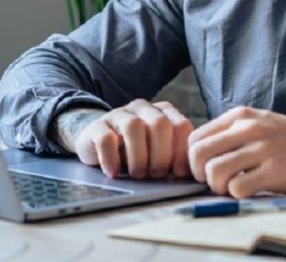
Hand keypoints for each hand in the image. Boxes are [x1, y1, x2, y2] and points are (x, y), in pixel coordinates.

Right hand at [53, 100, 194, 178]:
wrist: (98, 142)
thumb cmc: (136, 152)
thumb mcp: (158, 152)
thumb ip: (174, 158)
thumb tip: (188, 176)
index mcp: (163, 112)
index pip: (181, 126)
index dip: (181, 152)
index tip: (177, 173)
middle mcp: (143, 108)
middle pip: (159, 125)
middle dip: (161, 155)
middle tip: (156, 175)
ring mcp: (119, 114)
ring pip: (134, 127)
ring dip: (139, 157)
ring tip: (137, 174)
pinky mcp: (97, 126)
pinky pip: (106, 139)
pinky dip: (112, 159)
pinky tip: (114, 173)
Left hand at [187, 107, 285, 197]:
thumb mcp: (257, 123)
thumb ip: (230, 134)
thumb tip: (198, 156)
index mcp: (239, 116)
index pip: (195, 138)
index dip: (193, 159)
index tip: (204, 170)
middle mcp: (248, 128)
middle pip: (198, 154)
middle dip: (199, 174)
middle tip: (214, 182)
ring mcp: (262, 148)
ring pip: (214, 171)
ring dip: (217, 186)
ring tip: (231, 187)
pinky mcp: (276, 170)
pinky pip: (238, 187)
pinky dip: (237, 194)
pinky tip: (248, 190)